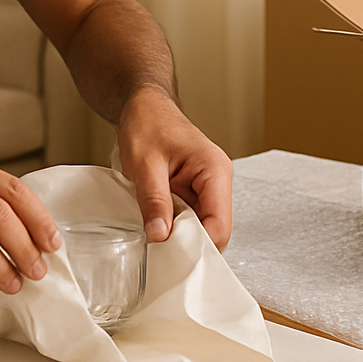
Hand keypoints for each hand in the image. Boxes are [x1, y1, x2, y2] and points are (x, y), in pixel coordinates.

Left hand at [116, 90, 232, 249]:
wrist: (143, 106)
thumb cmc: (147, 123)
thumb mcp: (145, 164)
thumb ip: (154, 201)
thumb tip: (160, 235)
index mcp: (215, 171)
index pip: (219, 223)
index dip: (199, 244)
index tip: (173, 255)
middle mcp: (217, 181)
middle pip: (214, 229)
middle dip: (189, 243)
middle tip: (160, 252)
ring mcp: (206, 187)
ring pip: (200, 226)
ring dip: (179, 234)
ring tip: (155, 237)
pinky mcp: (192, 191)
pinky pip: (188, 218)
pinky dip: (172, 225)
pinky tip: (156, 225)